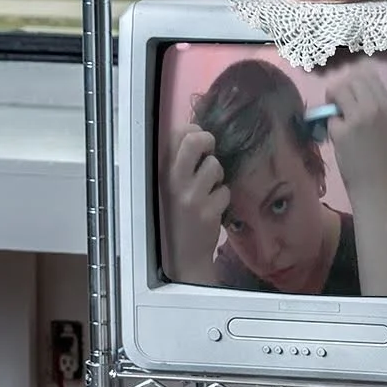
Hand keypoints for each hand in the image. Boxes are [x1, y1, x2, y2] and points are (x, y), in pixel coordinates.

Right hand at [163, 125, 227, 282]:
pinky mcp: (208, 211)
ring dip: (218, 176)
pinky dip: (223, 197)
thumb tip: (195, 134)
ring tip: (209, 189)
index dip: (193, 131)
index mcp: (161, 174)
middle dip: (208, 140)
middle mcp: (174, 182)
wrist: (183, 256)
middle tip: (210, 150)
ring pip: (215, 166)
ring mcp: (191, 197)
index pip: (176, 135)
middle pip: (194, 141)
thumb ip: (178, 164)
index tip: (200, 141)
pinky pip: (225, 191)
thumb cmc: (176, 217)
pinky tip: (213, 207)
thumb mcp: (168, 188)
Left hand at [324, 68, 386, 205]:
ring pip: (338, 90)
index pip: (367, 76)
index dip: (353, 83)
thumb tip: (348, 89)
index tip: (348, 97)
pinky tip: (338, 139)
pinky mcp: (343, 130)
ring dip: (333, 102)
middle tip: (337, 108)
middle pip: (351, 80)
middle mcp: (376, 107)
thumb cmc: (378, 159)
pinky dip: (330, 125)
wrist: (375, 186)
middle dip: (340, 90)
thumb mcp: (384, 126)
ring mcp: (360, 117)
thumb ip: (372, 106)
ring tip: (336, 120)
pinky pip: (330, 115)